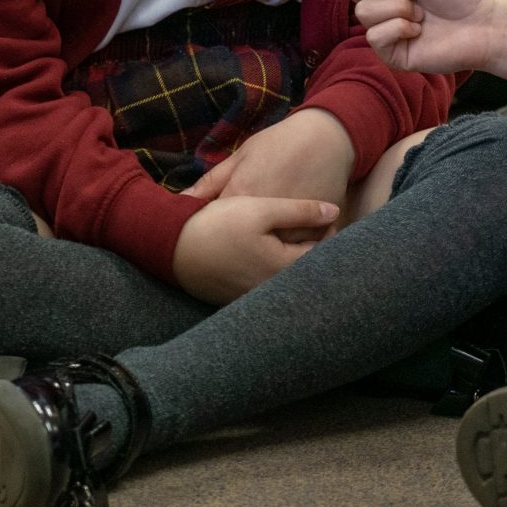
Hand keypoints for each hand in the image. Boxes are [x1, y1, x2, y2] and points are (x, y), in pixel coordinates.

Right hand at [171, 193, 340, 304]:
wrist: (171, 246)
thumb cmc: (216, 224)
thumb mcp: (260, 208)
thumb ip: (300, 210)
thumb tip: (334, 212)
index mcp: (281, 268)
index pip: (320, 254)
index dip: (327, 233)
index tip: (324, 216)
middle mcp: (271, 289)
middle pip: (304, 270)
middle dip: (311, 247)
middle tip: (311, 226)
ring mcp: (252, 297)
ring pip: (284, 278)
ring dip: (291, 260)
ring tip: (288, 237)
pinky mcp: (236, 298)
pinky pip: (264, 286)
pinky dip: (271, 270)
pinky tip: (263, 252)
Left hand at [184, 110, 355, 242]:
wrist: (327, 138)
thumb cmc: (280, 143)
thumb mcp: (241, 155)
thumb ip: (211, 182)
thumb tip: (180, 200)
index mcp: (242, 194)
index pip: (213, 226)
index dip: (208, 230)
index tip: (208, 230)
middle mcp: (266, 214)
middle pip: (241, 244)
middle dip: (234, 244)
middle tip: (236, 236)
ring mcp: (292, 225)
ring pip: (269, 252)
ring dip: (262, 250)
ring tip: (258, 241)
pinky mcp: (313, 231)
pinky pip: (296, 251)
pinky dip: (288, 249)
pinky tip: (282, 237)